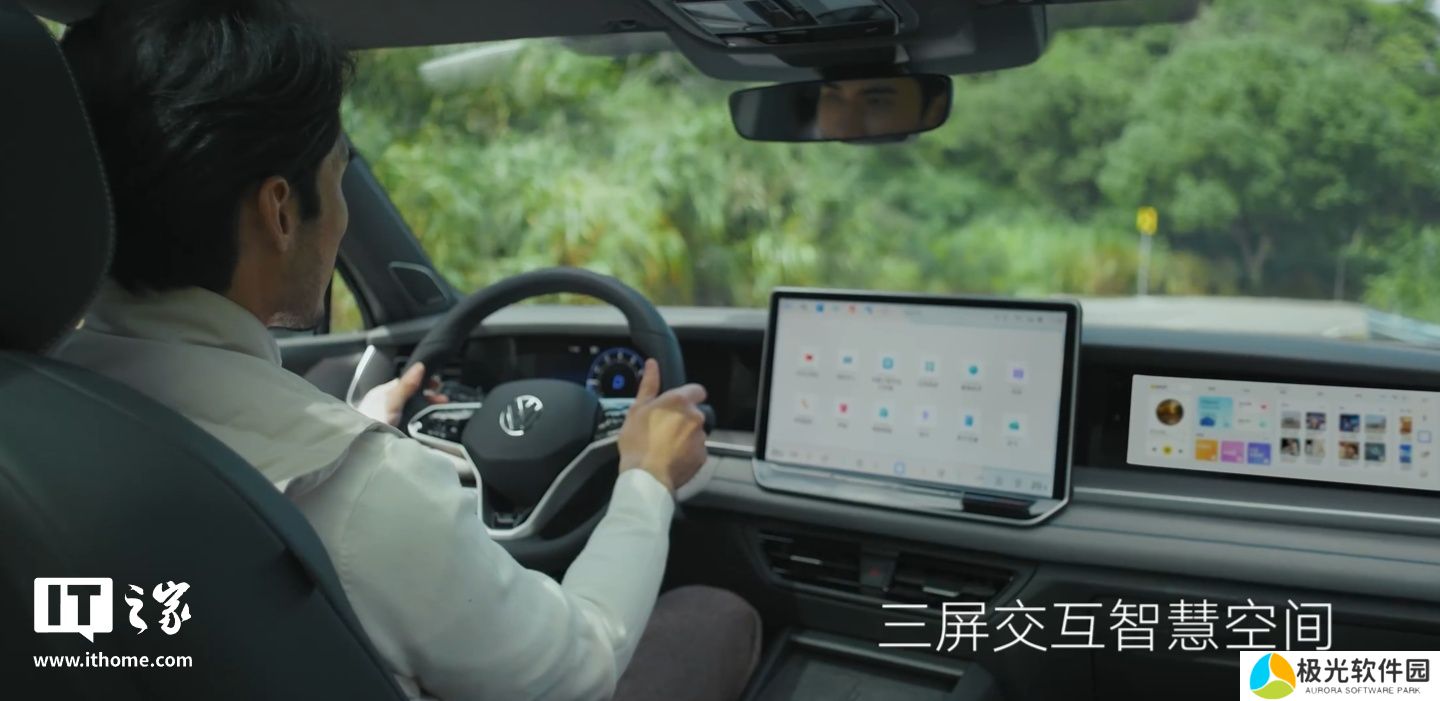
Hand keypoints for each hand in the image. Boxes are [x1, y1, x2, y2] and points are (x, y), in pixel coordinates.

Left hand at [357, 362, 448, 426]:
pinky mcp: (396, 433)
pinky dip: (421, 424)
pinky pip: (411, 425)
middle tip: (443, 401)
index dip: (422, 383)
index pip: (406, 383)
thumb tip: (419, 366)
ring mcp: (391, 420)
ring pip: (413, 411)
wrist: (364, 446)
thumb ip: (406, 385)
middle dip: (428, 398)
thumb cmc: (373, 420)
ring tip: (440, 413)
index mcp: (383, 393)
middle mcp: (386, 405)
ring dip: (427, 410)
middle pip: (411, 397)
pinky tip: (429, 426)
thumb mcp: (392, 400)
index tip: (437, 386)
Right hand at [617, 359, 707, 492]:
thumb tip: (652, 364)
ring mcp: (701, 437)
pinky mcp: (702, 456)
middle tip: (663, 427)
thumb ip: (649, 385)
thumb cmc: (638, 441)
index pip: (697, 390)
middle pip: (694, 412)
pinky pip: (696, 450)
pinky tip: (671, 457)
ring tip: (665, 445)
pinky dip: (687, 452)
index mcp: (680, 401)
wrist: (646, 476)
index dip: (687, 396)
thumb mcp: (637, 409)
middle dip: (683, 418)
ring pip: (696, 431)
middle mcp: (695, 417)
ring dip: (685, 435)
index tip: (675, 405)